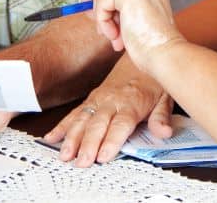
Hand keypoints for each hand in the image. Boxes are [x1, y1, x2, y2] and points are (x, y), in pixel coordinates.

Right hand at [43, 60, 173, 167]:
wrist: (142, 53)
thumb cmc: (153, 79)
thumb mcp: (165, 96)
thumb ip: (162, 117)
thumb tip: (164, 133)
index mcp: (132, 102)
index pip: (120, 125)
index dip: (111, 141)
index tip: (103, 156)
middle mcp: (112, 101)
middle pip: (97, 125)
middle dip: (88, 145)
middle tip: (81, 162)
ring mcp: (98, 99)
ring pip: (82, 120)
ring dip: (71, 138)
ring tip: (64, 155)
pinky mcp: (90, 99)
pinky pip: (74, 113)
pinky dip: (62, 126)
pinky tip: (51, 138)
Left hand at [91, 0, 184, 72]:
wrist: (166, 56)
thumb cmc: (152, 46)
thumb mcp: (134, 22)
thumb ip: (119, 11)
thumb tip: (90, 7)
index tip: (95, 14)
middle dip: (97, 1)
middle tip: (96, 25)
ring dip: (101, 15)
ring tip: (113, 36)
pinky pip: (102, 1)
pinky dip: (102, 20)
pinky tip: (115, 36)